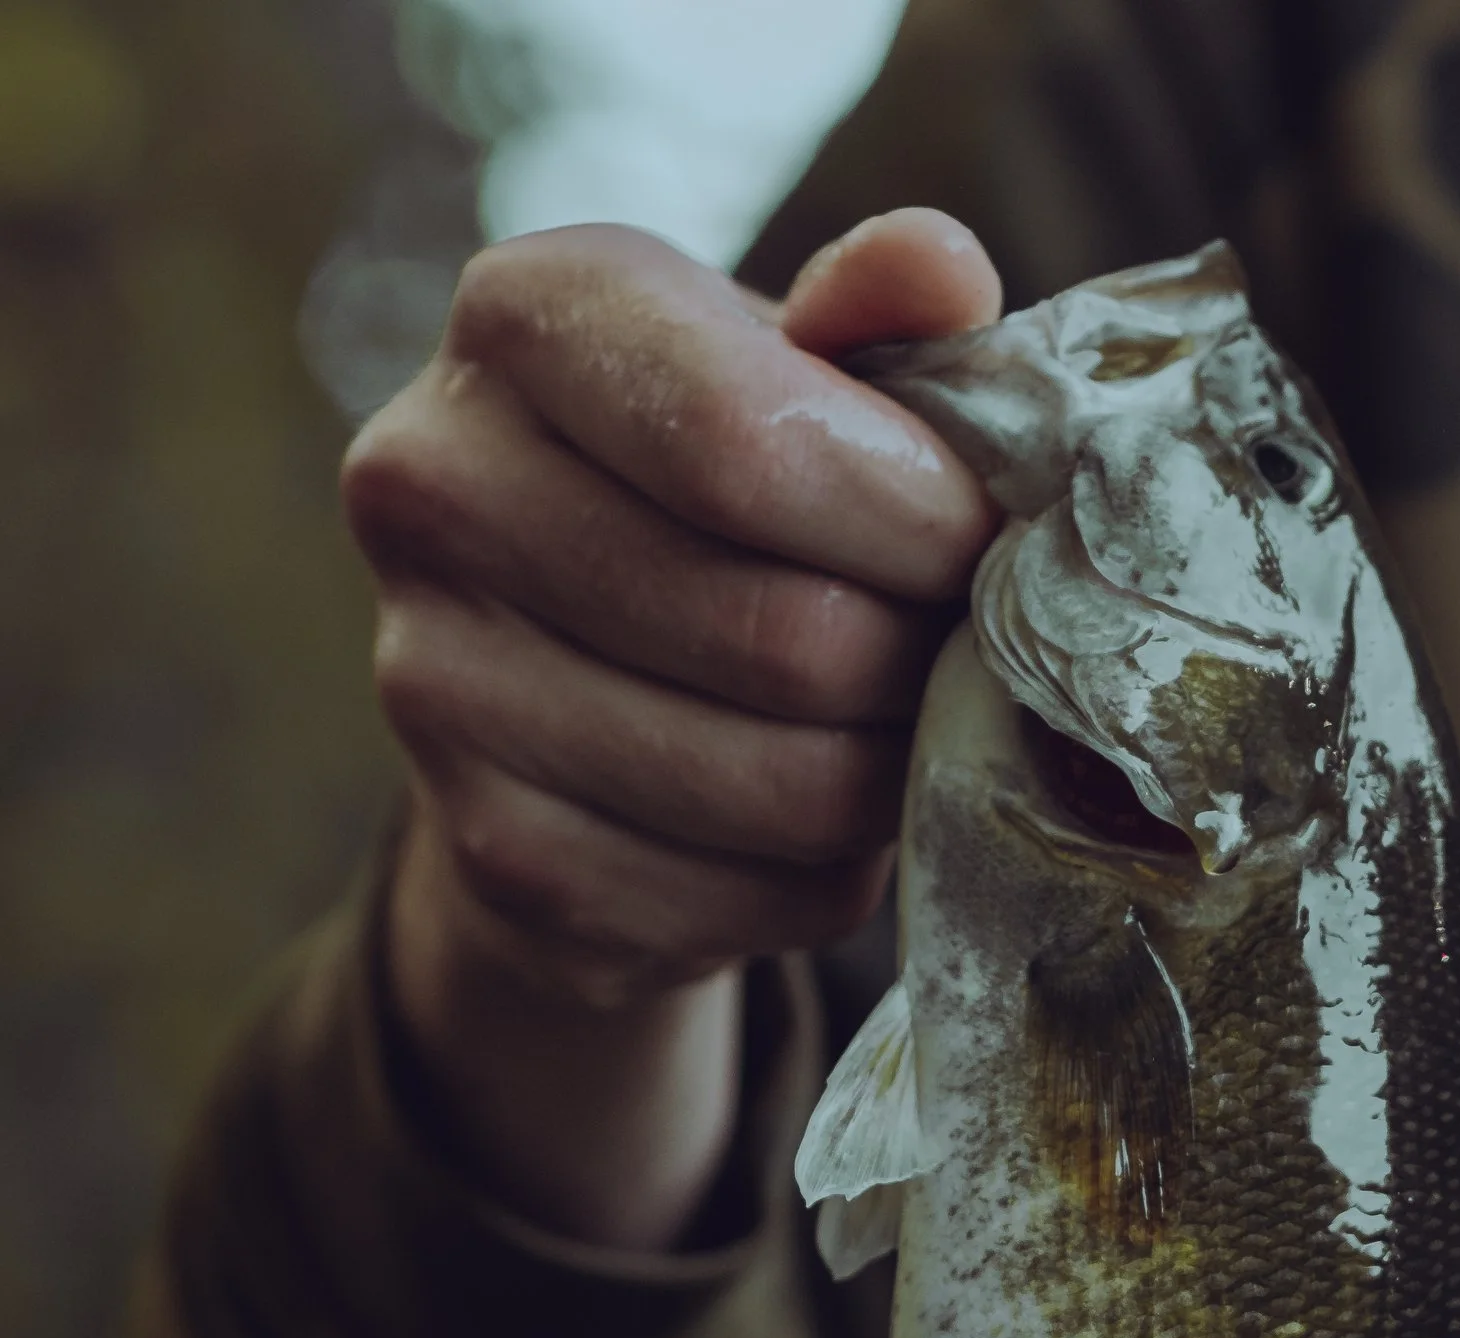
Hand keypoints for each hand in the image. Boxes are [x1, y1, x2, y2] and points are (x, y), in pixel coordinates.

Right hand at [342, 209, 1001, 1250]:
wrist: (567, 690)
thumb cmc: (718, 498)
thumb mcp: (794, 373)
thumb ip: (874, 325)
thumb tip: (940, 271)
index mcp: (520, 317)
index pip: (749, 440)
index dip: (915, 517)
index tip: (980, 540)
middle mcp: (434, 488)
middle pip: (788, 636)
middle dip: (919, 662)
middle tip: (951, 652)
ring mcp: (439, 687)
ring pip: (788, 786)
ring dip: (891, 773)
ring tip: (895, 725)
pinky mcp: (497, 854)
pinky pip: (758, 898)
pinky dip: (831, 873)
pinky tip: (815, 817)